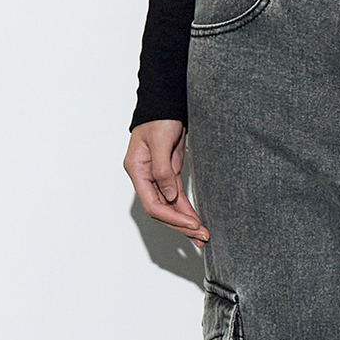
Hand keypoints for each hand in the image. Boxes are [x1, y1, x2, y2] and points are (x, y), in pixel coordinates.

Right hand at [124, 119, 208, 245]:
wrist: (165, 103)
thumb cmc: (159, 118)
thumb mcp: (161, 141)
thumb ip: (163, 170)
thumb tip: (169, 196)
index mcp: (137, 170)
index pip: (152, 204)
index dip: (172, 217)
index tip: (191, 224)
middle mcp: (145, 177)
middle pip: (161, 210)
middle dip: (181, 224)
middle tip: (201, 236)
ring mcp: (156, 177)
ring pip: (170, 206)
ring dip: (185, 221)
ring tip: (202, 236)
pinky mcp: (169, 173)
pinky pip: (177, 197)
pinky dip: (186, 209)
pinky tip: (195, 221)